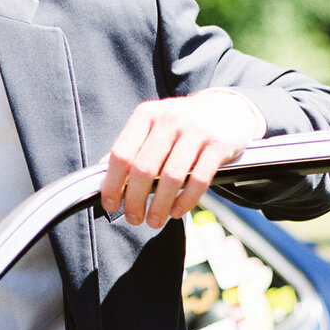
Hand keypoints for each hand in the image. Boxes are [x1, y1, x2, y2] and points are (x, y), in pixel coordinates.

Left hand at [100, 90, 264, 228]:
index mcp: (146, 115)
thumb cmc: (181, 125)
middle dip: (135, 200)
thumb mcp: (153, 126)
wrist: (227, 108)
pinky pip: (199, 179)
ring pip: (171, 177)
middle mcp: (170, 119)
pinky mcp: (220, 144)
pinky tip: (177, 211)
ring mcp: (196, 130)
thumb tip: (102, 177)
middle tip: (134, 218)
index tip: (111, 205)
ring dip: (160, 206)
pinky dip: (186, 201)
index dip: (112, 184)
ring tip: (154, 220)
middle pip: (144, 169)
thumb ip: (131, 147)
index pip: (121, 154)